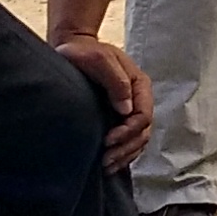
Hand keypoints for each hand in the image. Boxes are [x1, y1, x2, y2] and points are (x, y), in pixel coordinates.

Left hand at [52, 33, 153, 169]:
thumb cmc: (83, 53)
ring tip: (106, 166)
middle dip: (126, 148)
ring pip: (138, 140)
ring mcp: (129, 109)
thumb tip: (126, 109)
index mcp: (139, 84)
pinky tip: (110, 163)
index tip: (108, 140)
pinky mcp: (119, 118)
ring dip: (125, 155)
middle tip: (105, 159)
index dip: (128, 131)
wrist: (73, 49)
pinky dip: (122, 154)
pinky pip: (129, 141)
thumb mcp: (99, 59)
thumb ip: (115, 80)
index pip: (143, 115)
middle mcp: (138, 99)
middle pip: (143, 132)